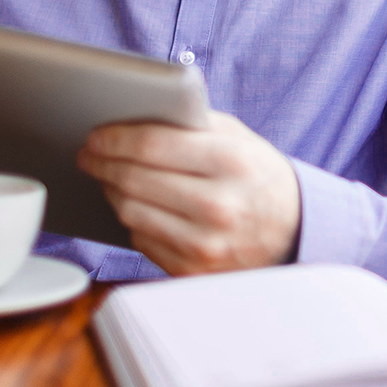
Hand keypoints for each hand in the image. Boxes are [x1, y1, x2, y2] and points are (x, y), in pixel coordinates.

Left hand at [76, 111, 301, 274]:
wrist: (295, 231)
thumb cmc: (258, 176)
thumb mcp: (239, 138)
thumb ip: (192, 125)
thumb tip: (131, 117)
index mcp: (231, 161)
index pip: (153, 144)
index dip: (114, 138)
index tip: (96, 135)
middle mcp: (219, 205)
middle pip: (134, 179)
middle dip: (103, 163)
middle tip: (90, 154)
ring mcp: (205, 243)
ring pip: (130, 211)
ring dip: (112, 190)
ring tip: (109, 176)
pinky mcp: (193, 270)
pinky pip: (141, 240)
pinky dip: (133, 219)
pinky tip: (136, 204)